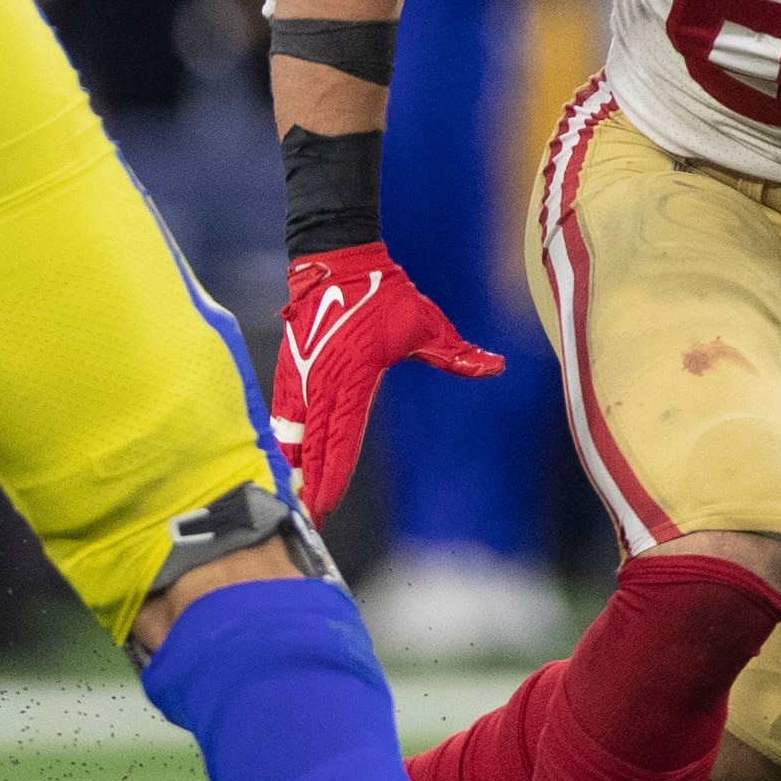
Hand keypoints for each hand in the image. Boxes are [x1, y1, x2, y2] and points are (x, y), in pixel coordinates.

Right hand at [270, 242, 502, 523]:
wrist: (338, 262)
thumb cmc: (383, 294)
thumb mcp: (427, 324)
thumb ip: (458, 354)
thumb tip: (497, 366)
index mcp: (355, 378)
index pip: (342, 439)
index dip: (333, 476)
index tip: (327, 505)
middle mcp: (323, 383)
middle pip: (316, 447)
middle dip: (313, 485)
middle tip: (313, 518)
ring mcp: (302, 376)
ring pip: (295, 434)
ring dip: (297, 467)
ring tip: (296, 498)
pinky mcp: (289, 368)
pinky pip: (283, 414)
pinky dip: (285, 439)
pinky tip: (287, 460)